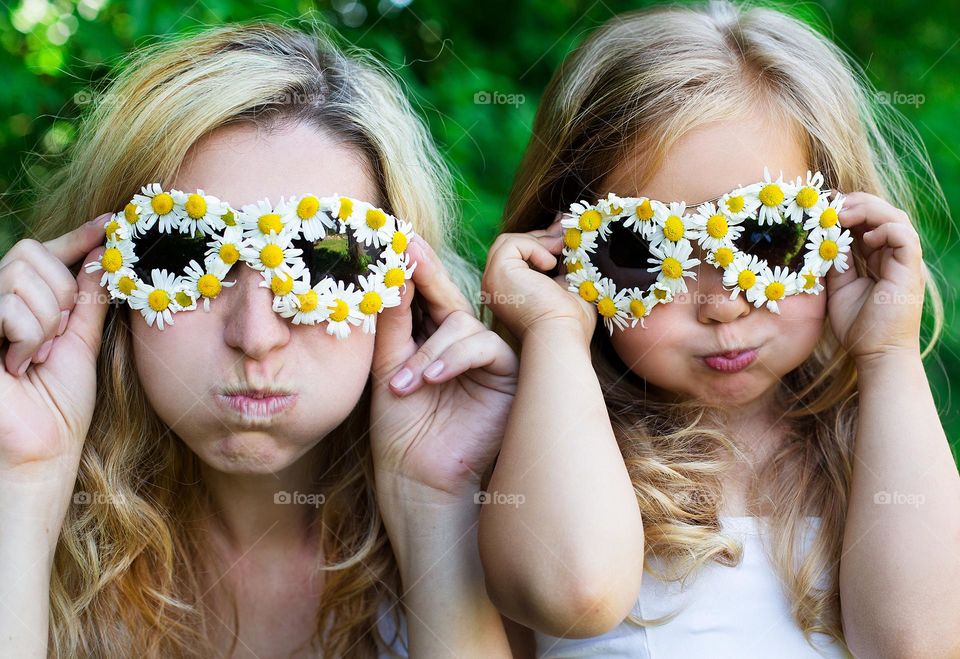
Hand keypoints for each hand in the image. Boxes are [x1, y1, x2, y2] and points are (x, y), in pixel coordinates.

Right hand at [0, 215, 108, 482]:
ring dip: (45, 321)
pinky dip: (27, 337)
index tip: (113, 220)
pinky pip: (5, 305)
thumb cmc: (60, 402)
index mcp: (23, 302)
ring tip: (37, 356)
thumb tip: (102, 251)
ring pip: (19, 276)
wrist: (43, 448)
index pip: (46, 252)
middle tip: (57, 337)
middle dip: (60, 295)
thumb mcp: (81, 339)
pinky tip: (17, 366)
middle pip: (31, 253)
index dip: (77, 235)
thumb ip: (86, 296)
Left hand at [369, 235, 518, 502]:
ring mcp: (487, 358)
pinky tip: (429, 380)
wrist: (420, 483)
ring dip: (429, 350)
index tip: (392, 238)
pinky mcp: (509, 374)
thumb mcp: (387, 370)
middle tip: (405, 249)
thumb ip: (393, 326)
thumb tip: (394, 273)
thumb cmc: (400, 433)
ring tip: (402, 385)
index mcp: (431, 342)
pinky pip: (484, 346)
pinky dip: (454, 359)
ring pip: (462, 324)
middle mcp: (462, 346)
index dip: (410, 270)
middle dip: (426, 276)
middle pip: (447, 298)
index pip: (423, 298)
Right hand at [482, 214, 595, 343]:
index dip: (541, 242)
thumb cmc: (570, 321)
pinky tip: (551, 265)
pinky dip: (535, 247)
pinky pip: (511, 243)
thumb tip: (568, 232)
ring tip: (563, 251)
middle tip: (568, 230)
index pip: (518, 256)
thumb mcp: (568, 284)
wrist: (561, 338)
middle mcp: (495, 286)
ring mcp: (493, 280)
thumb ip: (564, 262)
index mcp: (509, 292)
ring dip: (539, 241)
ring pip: (509, 242)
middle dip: (543, 236)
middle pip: (512, 246)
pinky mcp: (497, 273)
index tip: (564, 231)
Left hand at [828, 192, 924, 363]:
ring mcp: (906, 262)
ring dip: (868, 210)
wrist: (875, 354)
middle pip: (884, 213)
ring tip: (841, 215)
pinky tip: (864, 239)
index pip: (870, 222)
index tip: (823, 207)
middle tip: (830, 205)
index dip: (849, 209)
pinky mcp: (911, 272)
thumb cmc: (858, 326)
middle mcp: (896, 256)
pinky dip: (884, 230)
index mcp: (881, 258)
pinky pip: (905, 237)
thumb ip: (835, 262)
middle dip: (857, 203)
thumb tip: (823, 239)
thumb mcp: (838, 287)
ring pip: (896, 218)